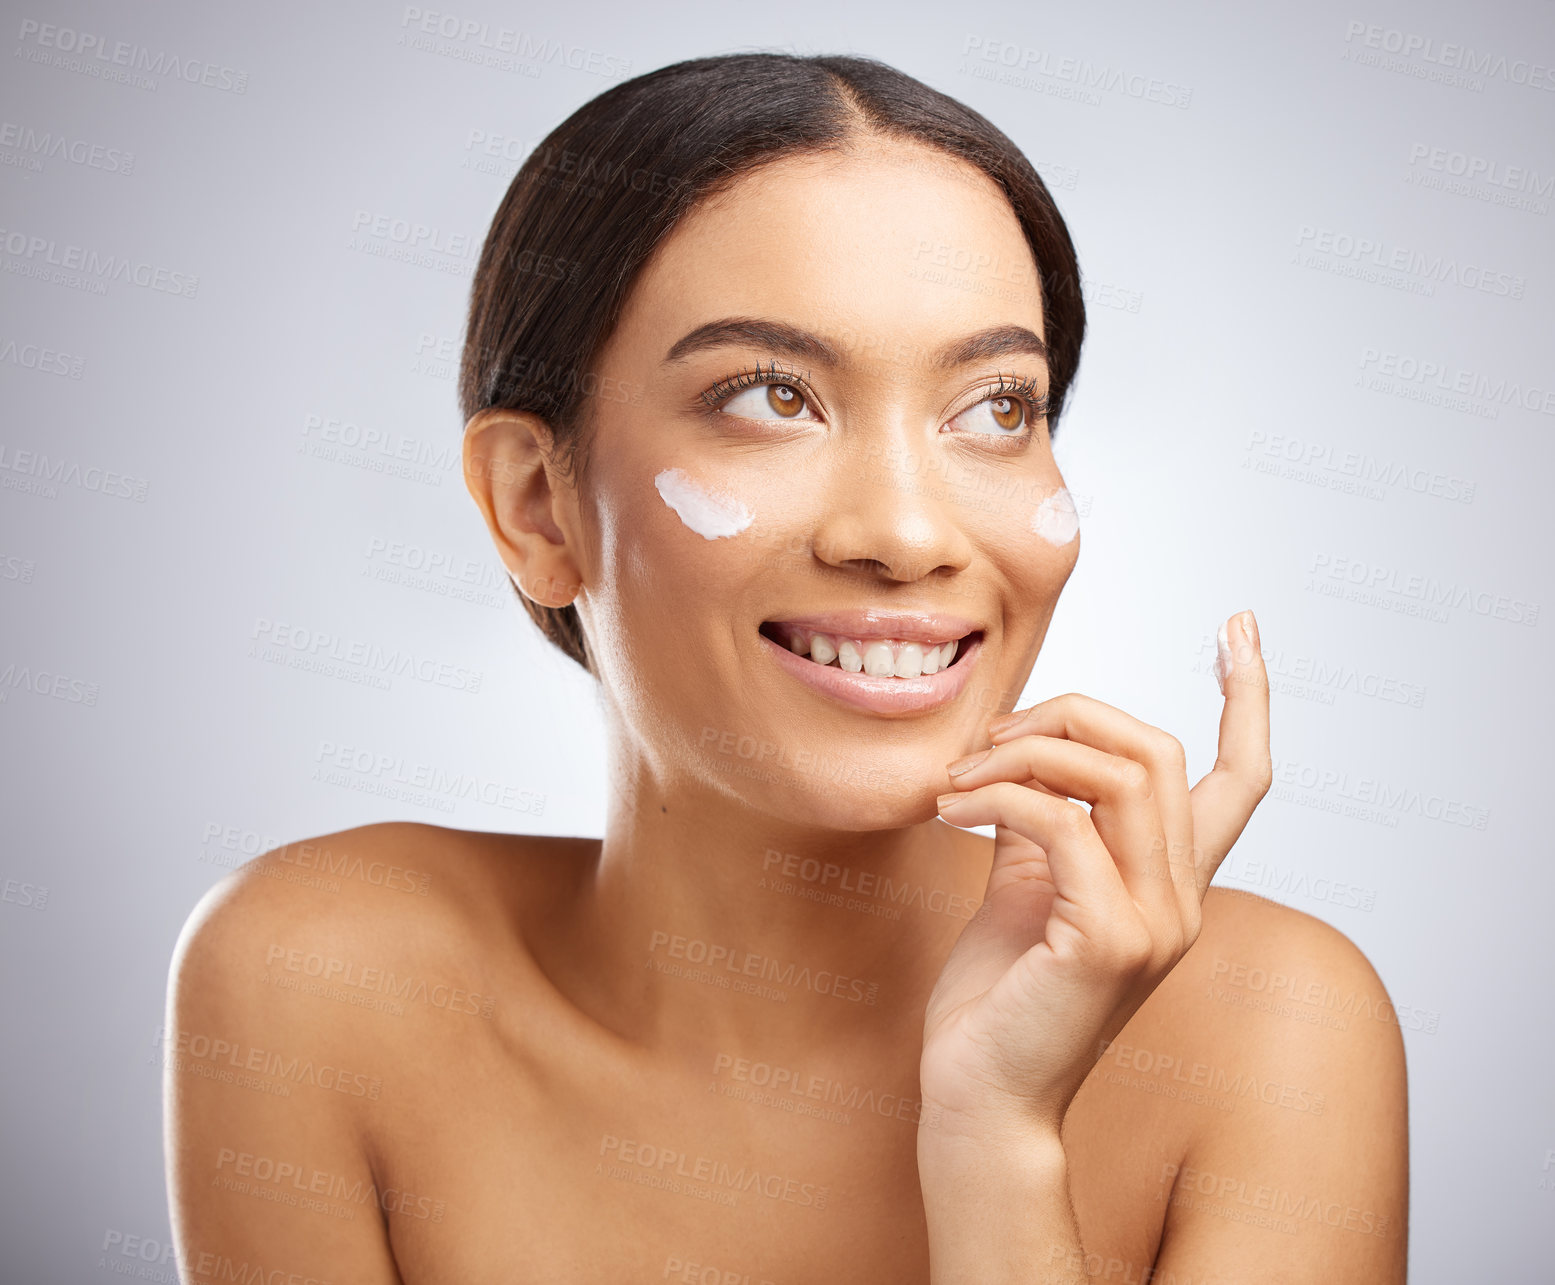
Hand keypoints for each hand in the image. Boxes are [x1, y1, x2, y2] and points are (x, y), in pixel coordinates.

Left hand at [919, 610, 1270, 1141]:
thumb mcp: (1022, 885)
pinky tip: (950, 811)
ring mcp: (1157, 924)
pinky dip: (997, 797)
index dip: (1249, 695)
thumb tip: (1026, 752)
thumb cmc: (996, 999)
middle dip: (1066, 714)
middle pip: (1156, 751)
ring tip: (956, 781)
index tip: (1241, 625)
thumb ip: (1041, 818)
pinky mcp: (1110, 943)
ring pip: (1116, 774)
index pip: (1242, 778)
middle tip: (986, 741)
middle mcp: (1183, 901)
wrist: (977, 1097)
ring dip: (1021, 754)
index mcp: (1171, 884)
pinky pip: (1059, 821)